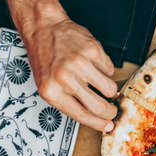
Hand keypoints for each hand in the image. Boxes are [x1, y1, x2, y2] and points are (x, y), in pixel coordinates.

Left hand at [21, 16, 117, 131]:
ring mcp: (80, 64)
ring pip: (110, 88)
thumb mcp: (47, 87)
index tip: (108, 125)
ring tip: (98, 82)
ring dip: (108, 89)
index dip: (99, 123)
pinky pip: (109, 69)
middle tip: (112, 110)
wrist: (43, 29)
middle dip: (110, 112)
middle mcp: (65, 79)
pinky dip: (104, 70)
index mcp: (52, 92)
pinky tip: (92, 64)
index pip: (82, 115)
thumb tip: (95, 118)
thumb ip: (68, 103)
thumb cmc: (45, 60)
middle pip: (100, 106)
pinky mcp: (92, 50)